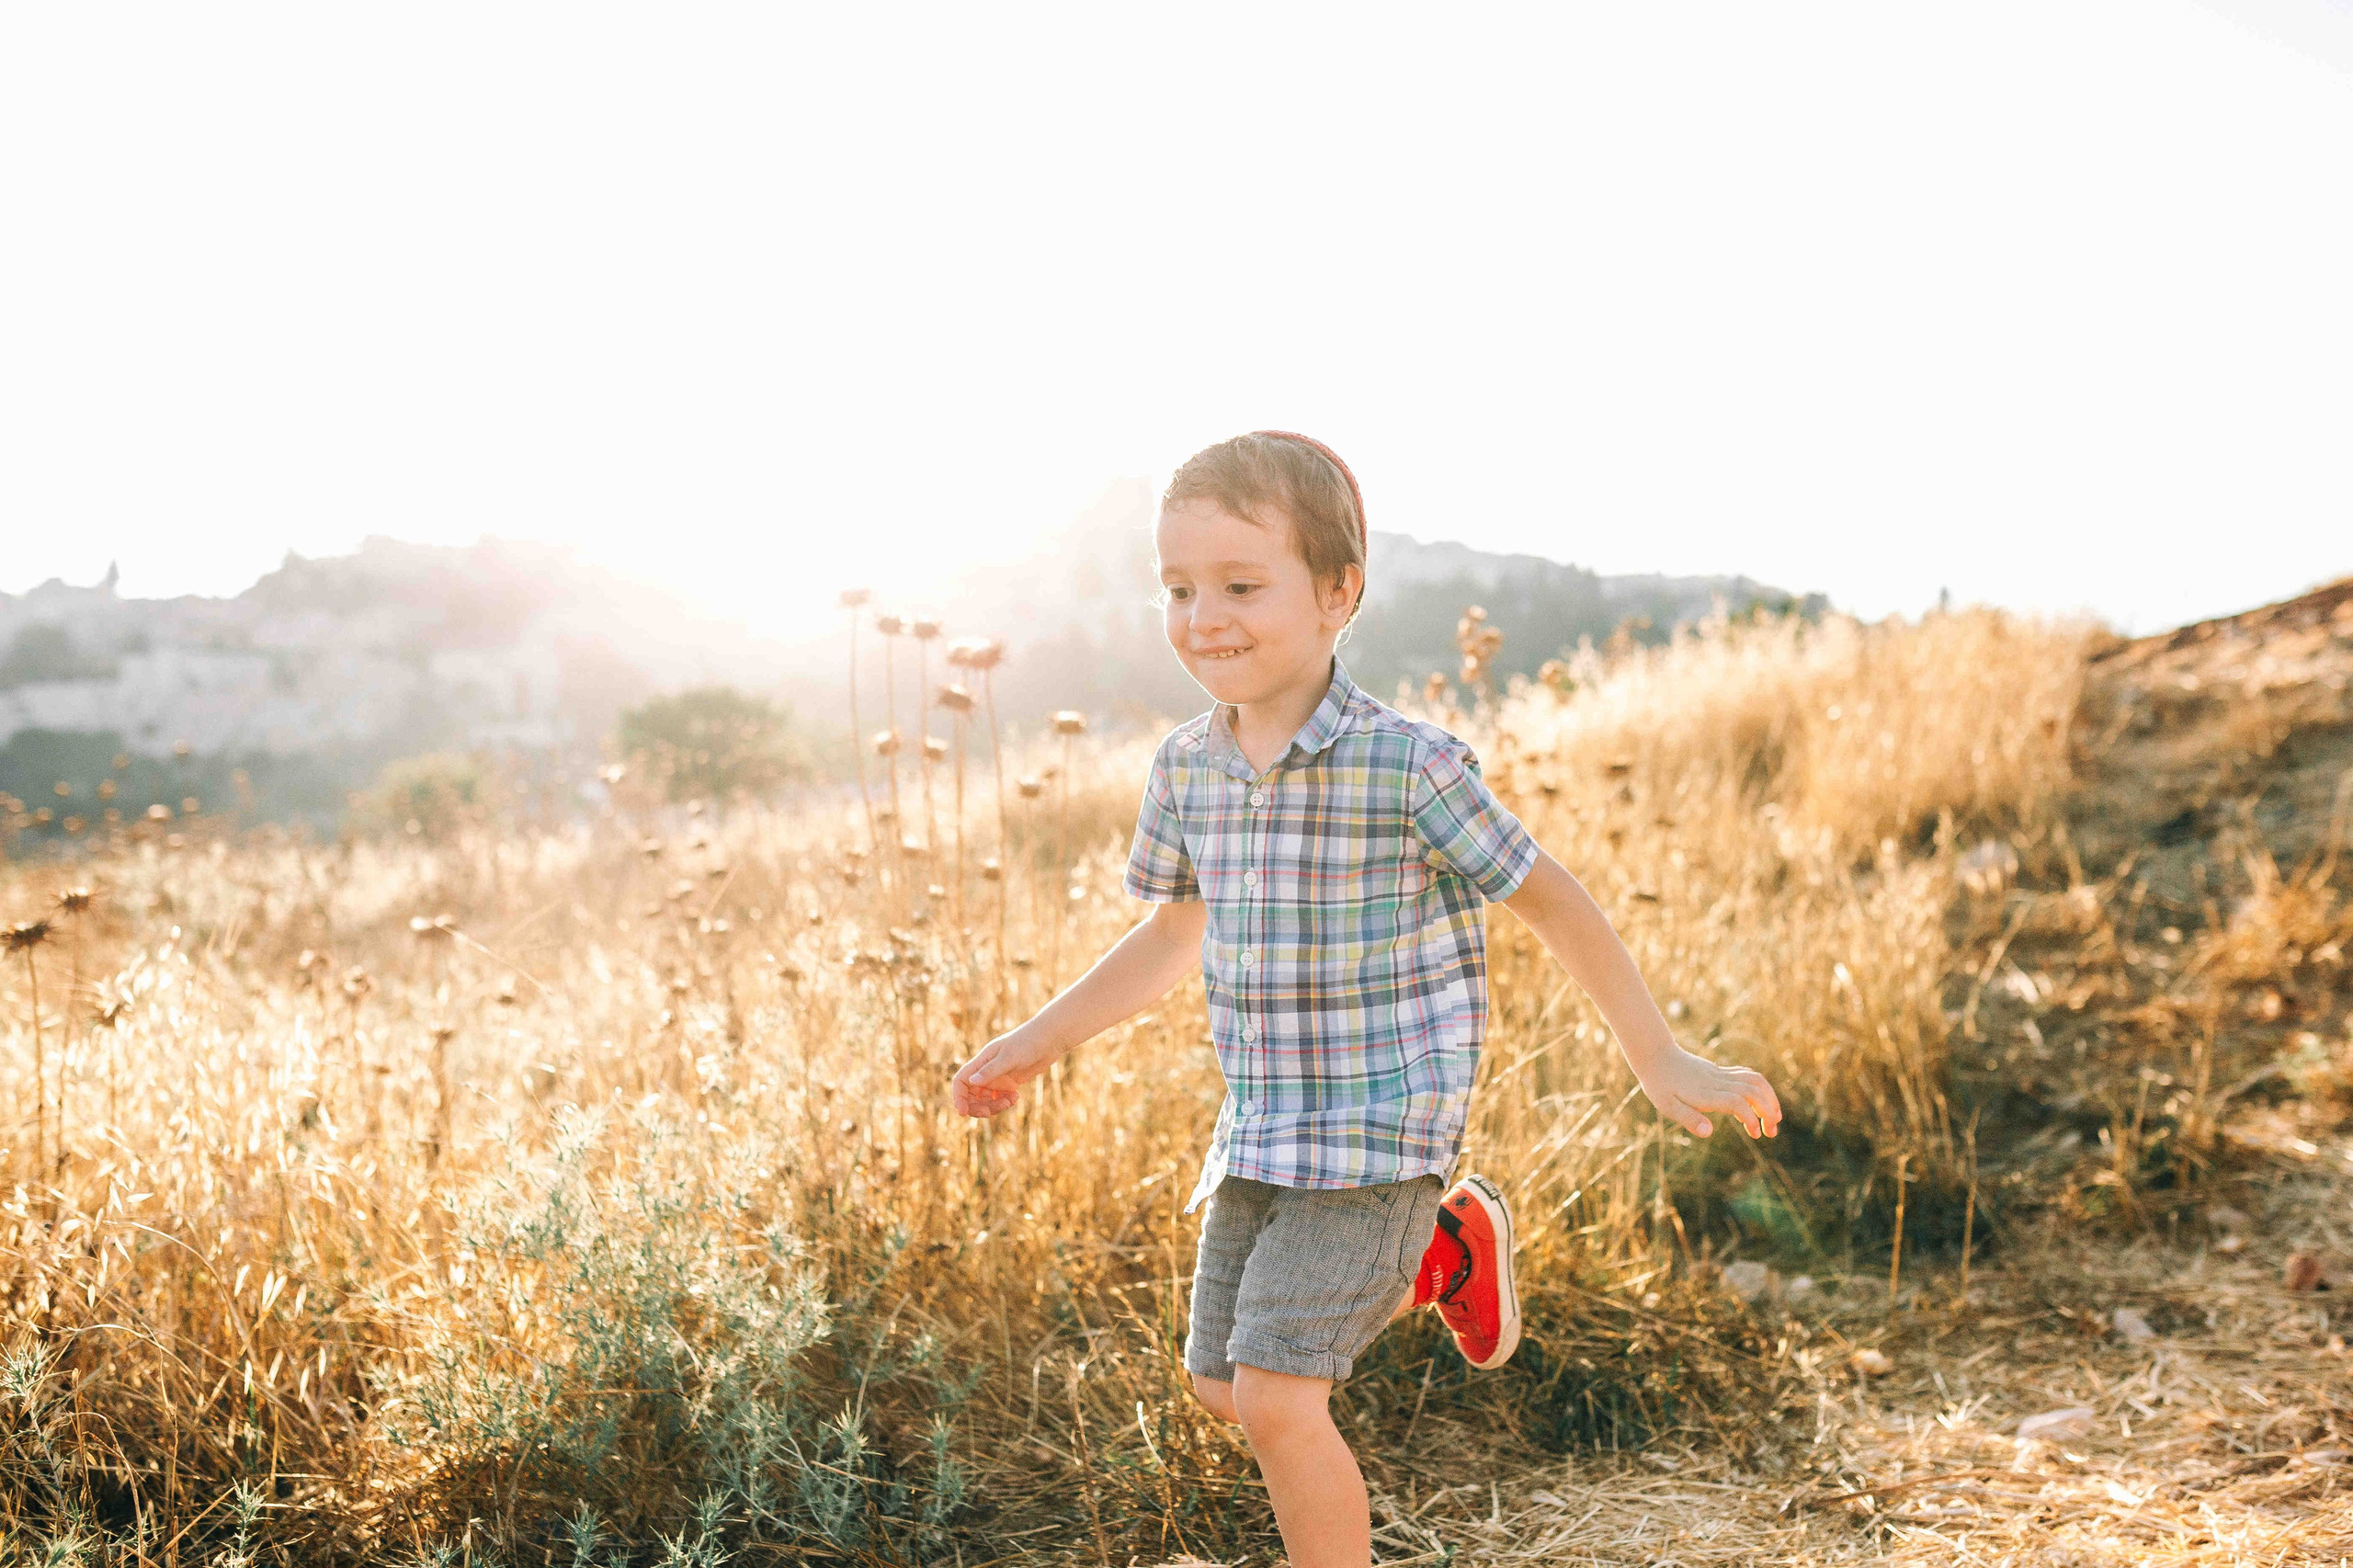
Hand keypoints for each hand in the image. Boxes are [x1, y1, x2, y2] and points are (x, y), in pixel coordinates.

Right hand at [950, 1027, 1053, 1117]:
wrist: (1050, 1039)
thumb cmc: (1028, 1042)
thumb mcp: (1010, 1057)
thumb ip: (991, 1070)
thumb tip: (971, 1082)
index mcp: (982, 1061)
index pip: (961, 1081)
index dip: (958, 1097)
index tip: (963, 1112)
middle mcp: (987, 1070)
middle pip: (972, 1095)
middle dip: (977, 1106)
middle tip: (989, 1112)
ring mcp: (999, 1077)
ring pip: (987, 1099)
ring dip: (994, 1106)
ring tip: (1010, 1102)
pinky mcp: (1011, 1082)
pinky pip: (1001, 1098)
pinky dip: (1005, 1102)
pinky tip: (1017, 1097)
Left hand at [1639, 1046, 1781, 1138]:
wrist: (1656, 1055)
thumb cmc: (1659, 1084)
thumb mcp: (1667, 1106)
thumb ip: (1688, 1118)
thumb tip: (1708, 1132)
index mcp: (1706, 1094)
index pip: (1737, 1103)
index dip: (1751, 1117)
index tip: (1756, 1134)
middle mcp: (1717, 1082)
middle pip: (1753, 1091)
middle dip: (1769, 1111)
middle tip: (1772, 1132)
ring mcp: (1721, 1074)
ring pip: (1755, 1080)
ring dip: (1770, 1098)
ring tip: (1775, 1117)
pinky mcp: (1721, 1071)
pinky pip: (1747, 1075)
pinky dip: (1760, 1088)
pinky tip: (1760, 1102)